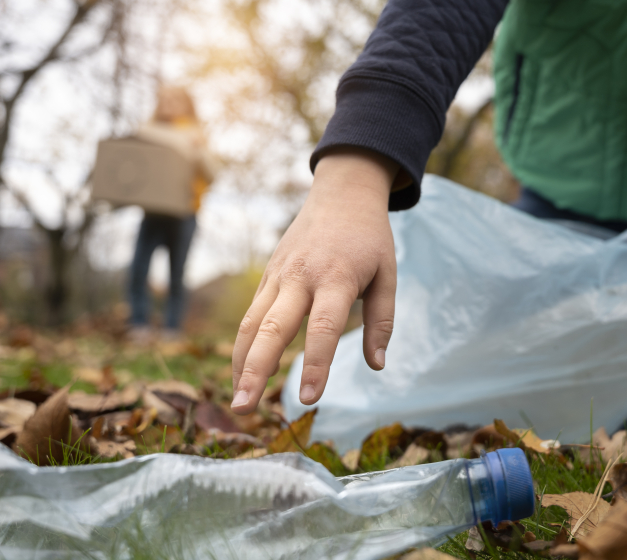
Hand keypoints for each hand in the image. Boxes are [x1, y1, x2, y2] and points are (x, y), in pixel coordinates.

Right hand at [230, 148, 398, 413]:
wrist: (342, 193)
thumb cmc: (370, 239)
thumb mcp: (388, 275)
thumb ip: (382, 322)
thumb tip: (376, 366)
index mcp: (337, 278)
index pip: (323, 329)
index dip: (316, 365)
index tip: (309, 399)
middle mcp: (302, 277)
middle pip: (272, 328)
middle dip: (256, 370)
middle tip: (245, 408)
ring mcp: (280, 275)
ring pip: (251, 323)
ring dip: (241, 364)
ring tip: (238, 400)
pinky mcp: (268, 275)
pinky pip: (251, 314)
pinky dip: (243, 346)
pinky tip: (243, 374)